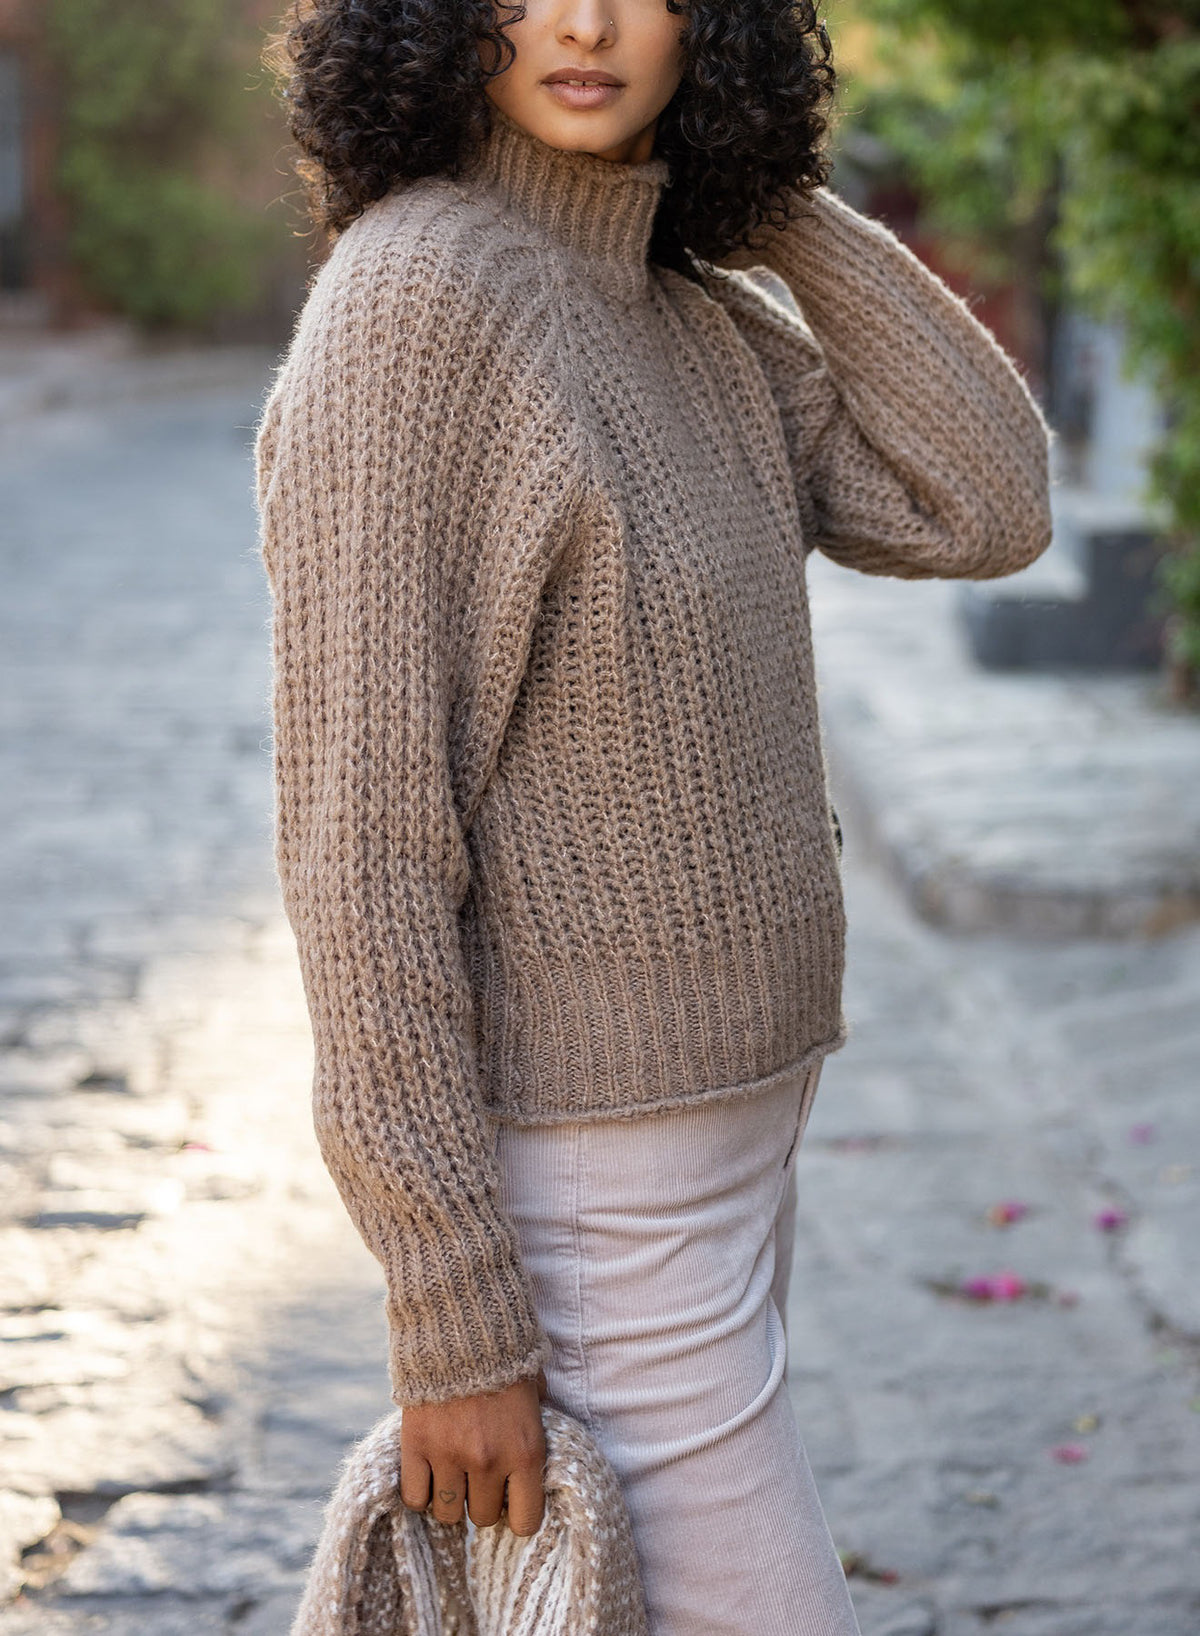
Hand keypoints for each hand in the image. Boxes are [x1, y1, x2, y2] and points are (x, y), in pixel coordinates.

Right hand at [400, 1370, 547, 1534]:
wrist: (462, 1323)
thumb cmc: (506, 1357)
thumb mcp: (536, 1394)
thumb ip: (537, 1429)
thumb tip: (534, 1459)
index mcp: (526, 1452)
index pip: (526, 1522)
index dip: (518, 1513)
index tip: (511, 1498)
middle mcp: (489, 1461)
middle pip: (484, 1517)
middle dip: (483, 1500)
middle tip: (480, 1478)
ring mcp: (449, 1455)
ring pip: (448, 1514)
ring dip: (451, 1498)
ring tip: (453, 1474)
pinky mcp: (416, 1445)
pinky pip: (415, 1497)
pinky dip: (421, 1491)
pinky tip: (429, 1472)